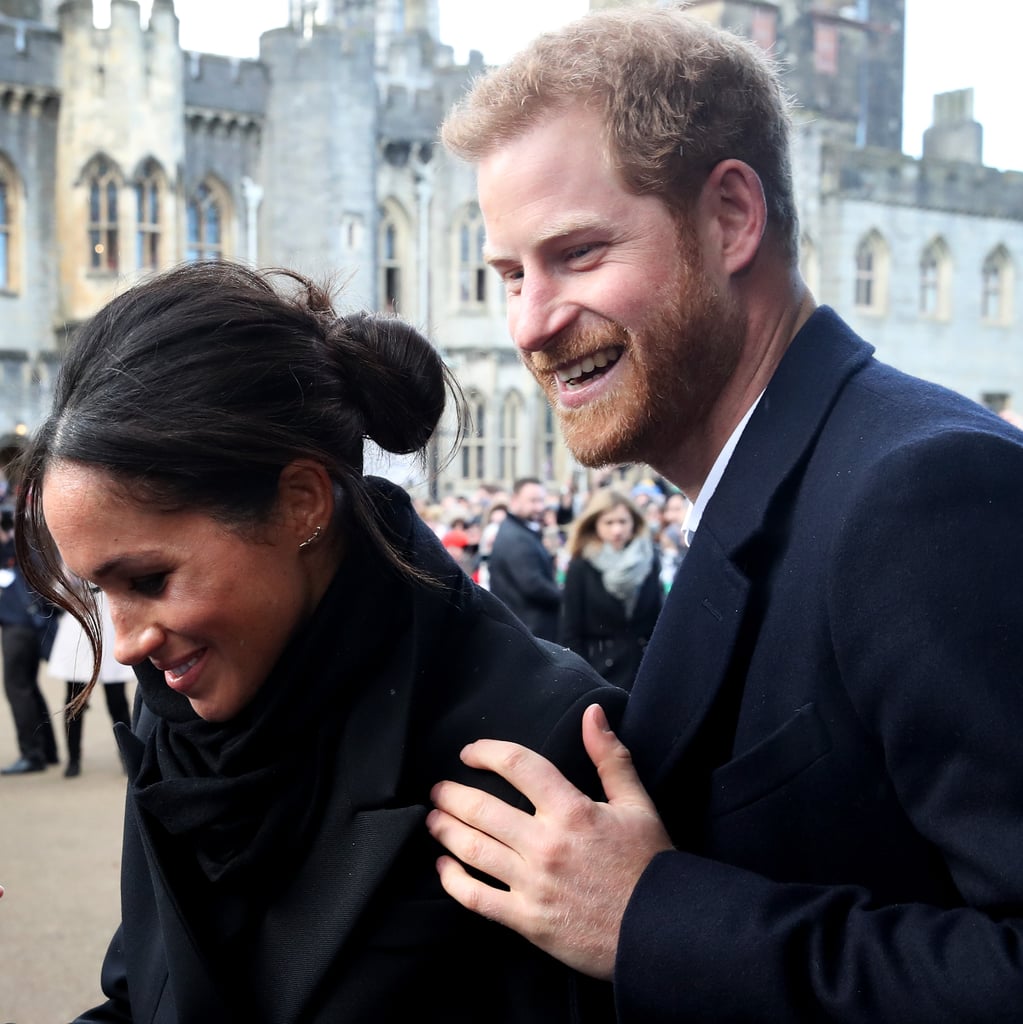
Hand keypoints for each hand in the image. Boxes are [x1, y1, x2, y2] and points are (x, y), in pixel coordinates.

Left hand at [427, 703, 671, 979]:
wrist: (662, 930)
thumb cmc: (649, 865)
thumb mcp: (637, 804)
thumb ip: (610, 757)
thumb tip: (593, 712)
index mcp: (571, 810)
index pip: (518, 766)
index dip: (487, 752)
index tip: (470, 752)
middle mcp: (546, 845)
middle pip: (482, 809)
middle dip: (451, 795)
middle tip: (438, 790)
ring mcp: (533, 884)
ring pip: (473, 851)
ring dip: (446, 831)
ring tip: (433, 820)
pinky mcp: (527, 921)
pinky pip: (477, 899)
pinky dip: (453, 882)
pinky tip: (443, 868)